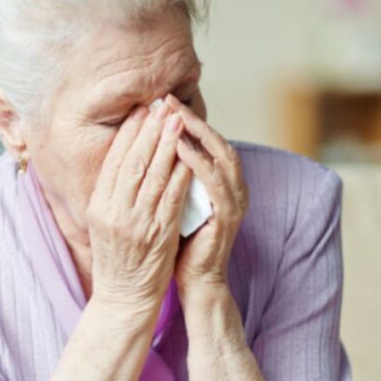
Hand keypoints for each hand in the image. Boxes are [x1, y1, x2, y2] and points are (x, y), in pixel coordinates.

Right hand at [87, 97, 194, 315]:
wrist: (123, 298)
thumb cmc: (117, 259)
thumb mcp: (105, 223)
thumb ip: (113, 194)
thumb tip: (126, 159)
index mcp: (99, 206)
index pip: (114, 161)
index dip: (129, 133)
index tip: (141, 111)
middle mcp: (114, 211)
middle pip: (132, 162)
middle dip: (149, 130)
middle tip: (162, 106)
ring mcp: (136, 223)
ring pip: (153, 175)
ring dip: (168, 145)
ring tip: (178, 121)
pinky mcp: (158, 235)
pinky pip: (171, 198)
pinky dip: (180, 174)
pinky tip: (189, 157)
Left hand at [164, 93, 248, 300]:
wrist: (195, 281)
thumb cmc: (180, 243)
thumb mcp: (173, 202)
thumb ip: (170, 178)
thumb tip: (145, 149)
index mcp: (219, 182)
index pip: (203, 141)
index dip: (183, 121)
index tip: (159, 102)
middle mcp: (232, 186)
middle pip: (215, 140)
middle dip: (190, 119)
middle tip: (167, 99)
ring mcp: (234, 200)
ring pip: (220, 155)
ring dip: (197, 133)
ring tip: (173, 116)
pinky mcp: (229, 216)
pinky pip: (215, 182)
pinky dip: (198, 162)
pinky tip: (179, 148)